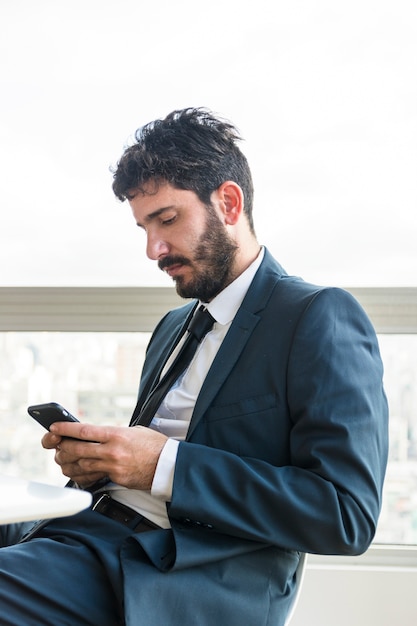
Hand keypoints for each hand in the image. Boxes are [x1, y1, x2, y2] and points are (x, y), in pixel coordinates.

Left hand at [42, 422, 167, 489]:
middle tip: (57, 445)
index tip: (54, 427)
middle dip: (63, 447)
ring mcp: (113, 466)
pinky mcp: (116, 479)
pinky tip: (79, 471)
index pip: (84, 431)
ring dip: (70, 462)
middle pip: (78, 449)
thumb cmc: (154, 445)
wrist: (168, 465)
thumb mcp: (134, 431)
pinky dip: (84, 473)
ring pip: (82, 464)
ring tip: (64, 458)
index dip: (66, 429)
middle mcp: (112, 451)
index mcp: (117, 434)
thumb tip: (98, 435)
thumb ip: (114, 433)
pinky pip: (94, 476)